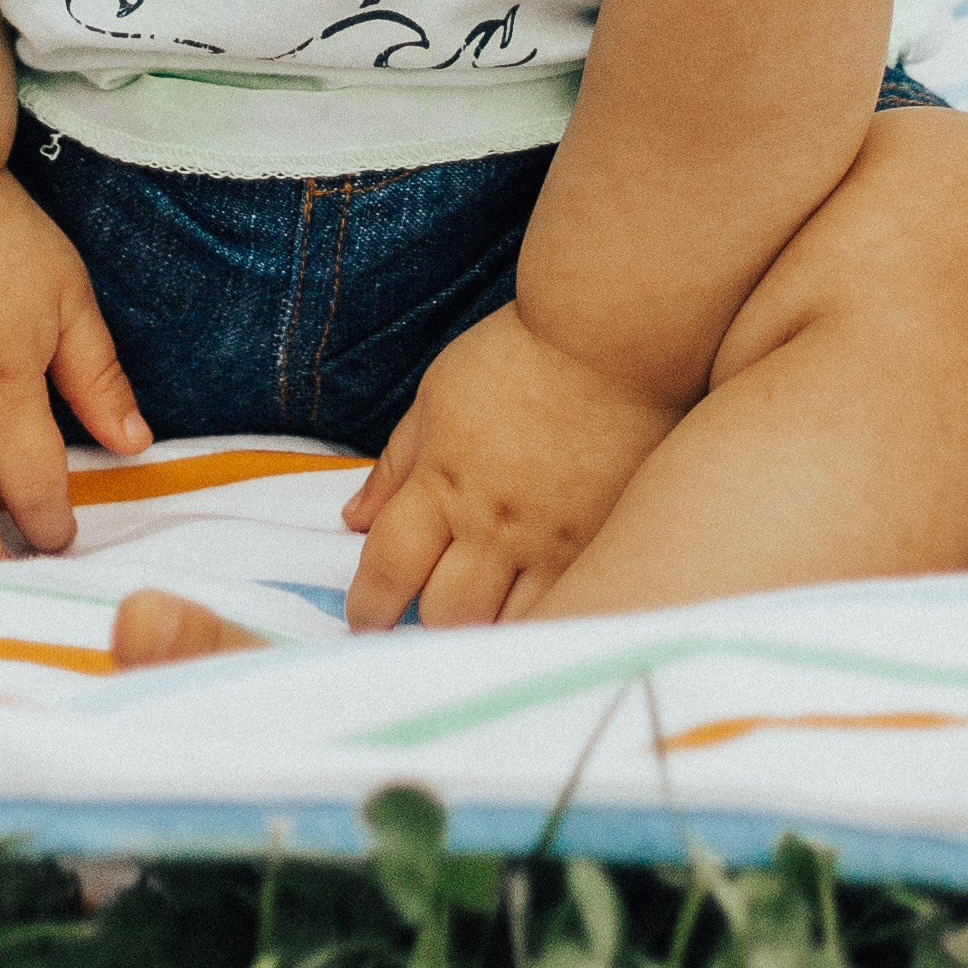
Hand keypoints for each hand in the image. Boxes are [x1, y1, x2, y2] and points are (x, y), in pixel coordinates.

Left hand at [342, 305, 682, 629]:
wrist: (613, 340)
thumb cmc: (522, 356)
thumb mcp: (438, 396)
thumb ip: (396, 464)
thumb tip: (355, 518)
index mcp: (442, 480)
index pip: (387, 568)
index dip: (367, 606)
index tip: (365, 617)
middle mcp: (491, 521)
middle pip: (443, 613)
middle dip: (424, 622)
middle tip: (426, 612)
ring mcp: (548, 541)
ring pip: (503, 626)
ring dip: (483, 627)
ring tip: (482, 612)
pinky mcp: (596, 545)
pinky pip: (560, 608)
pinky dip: (536, 617)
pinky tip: (531, 608)